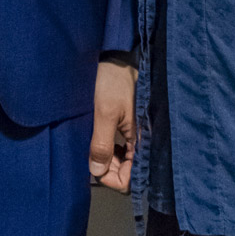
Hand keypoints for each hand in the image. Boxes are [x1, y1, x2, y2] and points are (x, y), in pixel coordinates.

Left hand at [88, 59, 136, 191]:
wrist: (115, 56)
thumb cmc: (112, 81)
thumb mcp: (104, 113)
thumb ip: (101, 144)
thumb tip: (97, 172)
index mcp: (143, 139)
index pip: (132, 178)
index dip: (112, 179)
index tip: (94, 169)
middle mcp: (144, 139)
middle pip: (128, 171)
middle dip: (108, 169)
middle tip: (91, 157)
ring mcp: (138, 132)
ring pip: (124, 160)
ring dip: (109, 159)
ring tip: (94, 147)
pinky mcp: (131, 125)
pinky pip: (123, 148)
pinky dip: (111, 149)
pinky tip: (102, 140)